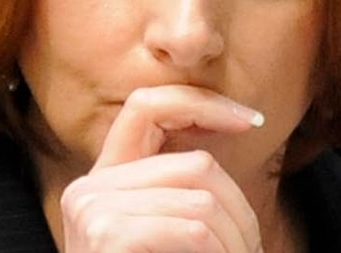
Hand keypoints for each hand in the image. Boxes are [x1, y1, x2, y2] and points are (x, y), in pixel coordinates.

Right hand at [60, 85, 265, 251]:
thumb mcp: (168, 232)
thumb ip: (181, 189)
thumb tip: (238, 120)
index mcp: (104, 180)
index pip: (148, 105)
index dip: (201, 102)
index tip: (249, 120)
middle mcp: (89, 188)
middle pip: (195, 164)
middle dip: (240, 209)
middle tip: (251, 251)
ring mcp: (93, 210)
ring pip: (202, 198)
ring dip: (237, 241)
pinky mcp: (107, 235)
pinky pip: (192, 228)